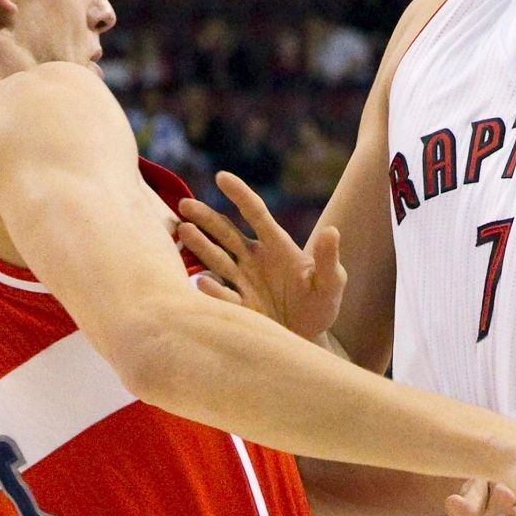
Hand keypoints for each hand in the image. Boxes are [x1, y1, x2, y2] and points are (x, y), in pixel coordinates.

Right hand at [177, 171, 345, 340]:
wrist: (308, 338)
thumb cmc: (321, 304)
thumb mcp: (331, 282)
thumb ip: (329, 259)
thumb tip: (332, 231)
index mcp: (277, 245)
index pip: (256, 214)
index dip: (240, 195)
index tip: (221, 177)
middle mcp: (254, 259)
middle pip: (226, 232)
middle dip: (206, 218)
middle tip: (184, 204)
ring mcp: (242, 281)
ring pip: (216, 258)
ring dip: (200, 245)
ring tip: (183, 230)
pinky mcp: (237, 305)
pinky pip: (222, 294)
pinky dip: (212, 289)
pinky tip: (201, 281)